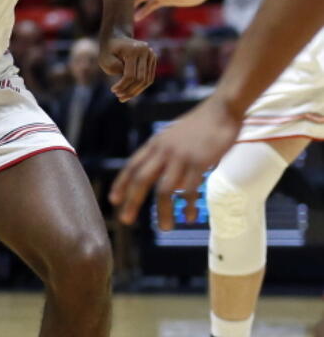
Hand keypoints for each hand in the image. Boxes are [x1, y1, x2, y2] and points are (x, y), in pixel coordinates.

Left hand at [99, 32, 156, 101]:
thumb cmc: (108, 50)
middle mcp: (146, 51)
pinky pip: (149, 77)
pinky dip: (140, 86)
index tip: (113, 91)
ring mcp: (152, 55)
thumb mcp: (105, 59)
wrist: (116, 37)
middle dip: (130, 91)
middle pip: (141, 78)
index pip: (130, 74)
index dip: (122, 86)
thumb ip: (115, 69)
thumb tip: (128, 80)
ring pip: (147, 80)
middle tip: (119, 97)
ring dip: (136, 91)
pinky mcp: (153, 59)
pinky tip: (130, 92)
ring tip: (124, 97)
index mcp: (134, 50)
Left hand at [109, 96, 240, 228]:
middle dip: (132, 202)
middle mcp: (163, 151)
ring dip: (162, 211)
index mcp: (155, 144)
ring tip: (165, 228)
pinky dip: (187, 206)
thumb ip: (166, 155)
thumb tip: (169, 183)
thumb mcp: (174, 136)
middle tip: (126, 220)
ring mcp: (181, 157)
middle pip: (141, 180)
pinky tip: (188, 217)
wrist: (222, 109)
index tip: (113, 200)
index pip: (131, 166)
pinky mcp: (199, 162)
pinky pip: (189, 190)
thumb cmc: (200, 124)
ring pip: (164, 190)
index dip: (121, 184)